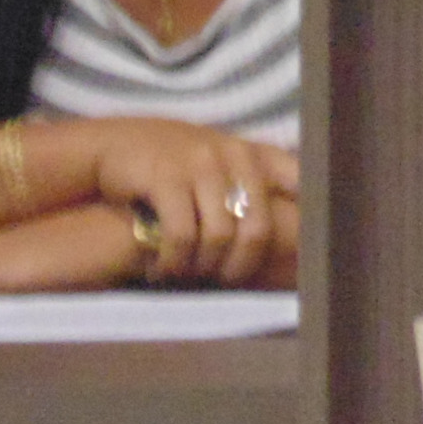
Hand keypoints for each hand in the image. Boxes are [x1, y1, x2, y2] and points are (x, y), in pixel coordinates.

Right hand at [86, 122, 298, 285]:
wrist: (115, 144)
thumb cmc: (175, 161)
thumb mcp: (223, 159)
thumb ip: (260, 178)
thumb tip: (307, 217)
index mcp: (255, 154)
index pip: (299, 184)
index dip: (306, 222)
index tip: (302, 256)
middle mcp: (233, 155)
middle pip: (257, 228)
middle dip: (240, 264)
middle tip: (221, 280)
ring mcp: (199, 164)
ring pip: (219, 235)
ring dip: (202, 266)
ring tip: (187, 274)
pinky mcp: (165, 177)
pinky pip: (181, 233)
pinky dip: (174, 260)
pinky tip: (162, 268)